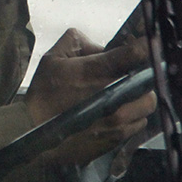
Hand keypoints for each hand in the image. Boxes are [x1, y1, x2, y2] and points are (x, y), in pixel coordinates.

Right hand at [24, 29, 156, 164]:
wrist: (33, 133)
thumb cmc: (43, 94)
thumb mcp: (53, 58)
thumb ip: (77, 41)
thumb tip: (101, 47)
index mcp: (98, 71)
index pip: (136, 53)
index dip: (146, 46)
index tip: (148, 45)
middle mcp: (113, 96)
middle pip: (149, 83)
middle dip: (141, 78)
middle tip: (128, 79)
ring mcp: (117, 121)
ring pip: (146, 106)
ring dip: (139, 100)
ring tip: (123, 99)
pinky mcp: (116, 140)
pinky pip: (137, 126)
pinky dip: (132, 119)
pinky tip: (115, 117)